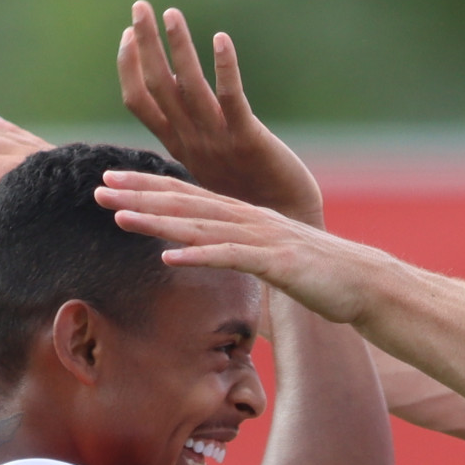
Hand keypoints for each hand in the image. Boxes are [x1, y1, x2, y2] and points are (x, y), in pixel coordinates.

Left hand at [94, 174, 389, 326]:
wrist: (366, 283)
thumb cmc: (321, 277)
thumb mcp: (272, 261)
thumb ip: (241, 254)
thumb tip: (216, 260)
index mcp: (245, 218)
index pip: (188, 196)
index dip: (147, 186)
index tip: (111, 180)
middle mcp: (249, 220)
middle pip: (186, 202)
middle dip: (140, 194)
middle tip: (98, 186)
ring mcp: (262, 239)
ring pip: (200, 225)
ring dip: (158, 220)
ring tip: (119, 215)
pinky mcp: (276, 262)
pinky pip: (230, 258)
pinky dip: (198, 256)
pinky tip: (168, 257)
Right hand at [113, 3, 321, 225]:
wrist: (281, 228)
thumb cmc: (246, 192)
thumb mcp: (207, 160)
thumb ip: (188, 129)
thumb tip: (177, 94)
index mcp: (177, 145)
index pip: (138, 101)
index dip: (129, 66)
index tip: (127, 35)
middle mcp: (192, 140)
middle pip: (157, 86)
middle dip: (146, 44)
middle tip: (139, 6)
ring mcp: (218, 140)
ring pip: (188, 87)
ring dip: (178, 48)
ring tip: (171, 13)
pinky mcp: (248, 139)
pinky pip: (232, 99)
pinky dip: (225, 68)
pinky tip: (221, 39)